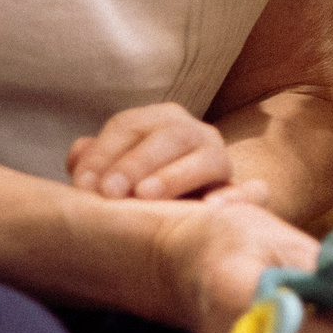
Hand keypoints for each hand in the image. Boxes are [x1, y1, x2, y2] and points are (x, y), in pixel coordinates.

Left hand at [69, 103, 269, 205]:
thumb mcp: (112, 172)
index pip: (130, 125)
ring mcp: (222, 161)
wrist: (185, 210)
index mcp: (161, 121)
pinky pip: (253, 191)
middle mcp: (196, 134)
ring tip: (145, 196)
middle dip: (136, 162)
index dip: (104, 152)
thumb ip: (93, 162)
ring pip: (208, 159)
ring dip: (176, 176)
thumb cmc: (137, 190)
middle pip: (170, 136)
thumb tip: (79, 155)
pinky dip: (238, 197)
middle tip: (108, 192)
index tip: (83, 184)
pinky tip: (211, 209)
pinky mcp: (245, 193)